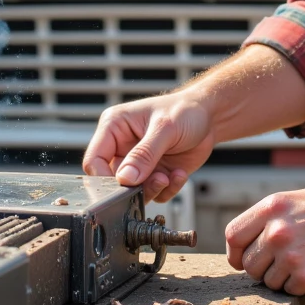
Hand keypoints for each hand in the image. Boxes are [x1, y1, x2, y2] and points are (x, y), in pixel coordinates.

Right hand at [83, 92, 215, 202]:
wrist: (210, 117)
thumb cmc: (185, 110)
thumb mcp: (164, 128)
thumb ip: (144, 154)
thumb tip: (125, 178)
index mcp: (114, 127)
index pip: (94, 159)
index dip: (104, 177)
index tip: (125, 184)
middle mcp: (122, 146)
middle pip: (112, 180)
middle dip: (134, 186)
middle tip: (156, 179)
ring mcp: (138, 163)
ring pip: (133, 191)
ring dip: (152, 189)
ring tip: (169, 176)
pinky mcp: (154, 174)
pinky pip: (154, 193)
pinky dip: (168, 189)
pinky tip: (180, 174)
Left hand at [225, 186, 304, 295]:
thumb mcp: (296, 200)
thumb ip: (268, 217)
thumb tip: (245, 239)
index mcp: (271, 207)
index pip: (233, 236)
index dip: (236, 253)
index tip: (243, 260)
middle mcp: (276, 230)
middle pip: (248, 264)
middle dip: (261, 268)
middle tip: (283, 263)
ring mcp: (291, 255)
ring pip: (266, 281)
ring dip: (282, 279)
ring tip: (304, 263)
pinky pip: (288, 291)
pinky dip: (299, 287)